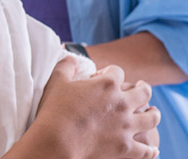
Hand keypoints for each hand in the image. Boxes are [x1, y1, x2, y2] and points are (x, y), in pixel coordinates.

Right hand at [35, 57, 160, 158]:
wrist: (57, 141)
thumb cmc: (54, 110)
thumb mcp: (56, 80)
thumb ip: (66, 65)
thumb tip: (72, 59)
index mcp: (107, 84)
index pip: (117, 72)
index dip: (109, 72)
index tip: (100, 78)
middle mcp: (122, 103)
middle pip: (143, 92)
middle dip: (143, 88)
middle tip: (141, 87)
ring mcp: (126, 126)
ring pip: (151, 118)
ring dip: (153, 114)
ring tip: (152, 112)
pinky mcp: (126, 147)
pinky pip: (146, 150)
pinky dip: (151, 149)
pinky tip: (153, 148)